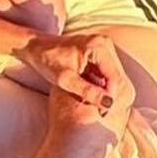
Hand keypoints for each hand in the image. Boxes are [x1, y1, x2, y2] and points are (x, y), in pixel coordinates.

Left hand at [18, 33, 133, 136]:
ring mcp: (105, 48)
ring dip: (110, 94)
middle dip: (112, 97)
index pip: (115, 78)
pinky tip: (96, 98)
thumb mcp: (65, 79)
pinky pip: (110, 75)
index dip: (111, 98)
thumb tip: (108, 104)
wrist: (36, 47)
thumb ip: (87, 91)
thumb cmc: (47, 60)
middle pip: (120, 78)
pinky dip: (105, 88)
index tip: (103, 114)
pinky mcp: (102, 53)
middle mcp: (105, 44)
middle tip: (101, 113)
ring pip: (117, 78)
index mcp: (98, 46)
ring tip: (97, 107)